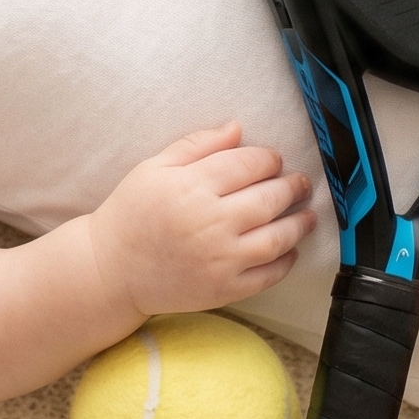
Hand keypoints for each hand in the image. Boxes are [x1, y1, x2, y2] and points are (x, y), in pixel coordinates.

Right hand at [86, 123, 315, 316]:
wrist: (111, 270)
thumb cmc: (131, 214)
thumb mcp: (154, 168)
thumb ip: (196, 146)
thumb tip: (236, 129)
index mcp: (192, 187)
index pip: (248, 164)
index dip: (268, 159)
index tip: (273, 160)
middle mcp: (210, 222)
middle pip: (269, 198)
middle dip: (291, 186)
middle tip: (299, 183)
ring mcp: (220, 259)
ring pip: (277, 237)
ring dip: (299, 224)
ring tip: (307, 215)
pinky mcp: (224, 289)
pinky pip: (268, 275)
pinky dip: (286, 261)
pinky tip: (290, 250)